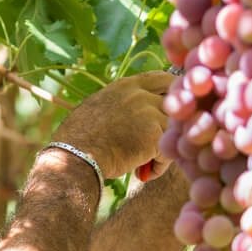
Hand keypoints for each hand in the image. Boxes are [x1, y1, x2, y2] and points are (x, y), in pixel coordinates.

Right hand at [52, 72, 172, 179]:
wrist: (75, 156)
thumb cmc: (80, 141)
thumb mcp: (98, 109)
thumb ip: (122, 106)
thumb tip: (137, 116)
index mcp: (125, 86)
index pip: (160, 78)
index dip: (171, 93)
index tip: (171, 111)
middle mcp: (139, 94)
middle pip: (176, 101)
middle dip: (176, 121)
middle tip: (164, 141)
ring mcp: (147, 111)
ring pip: (173, 129)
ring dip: (163, 148)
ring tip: (144, 164)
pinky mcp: (153, 133)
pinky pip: (168, 150)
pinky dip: (158, 166)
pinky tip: (140, 172)